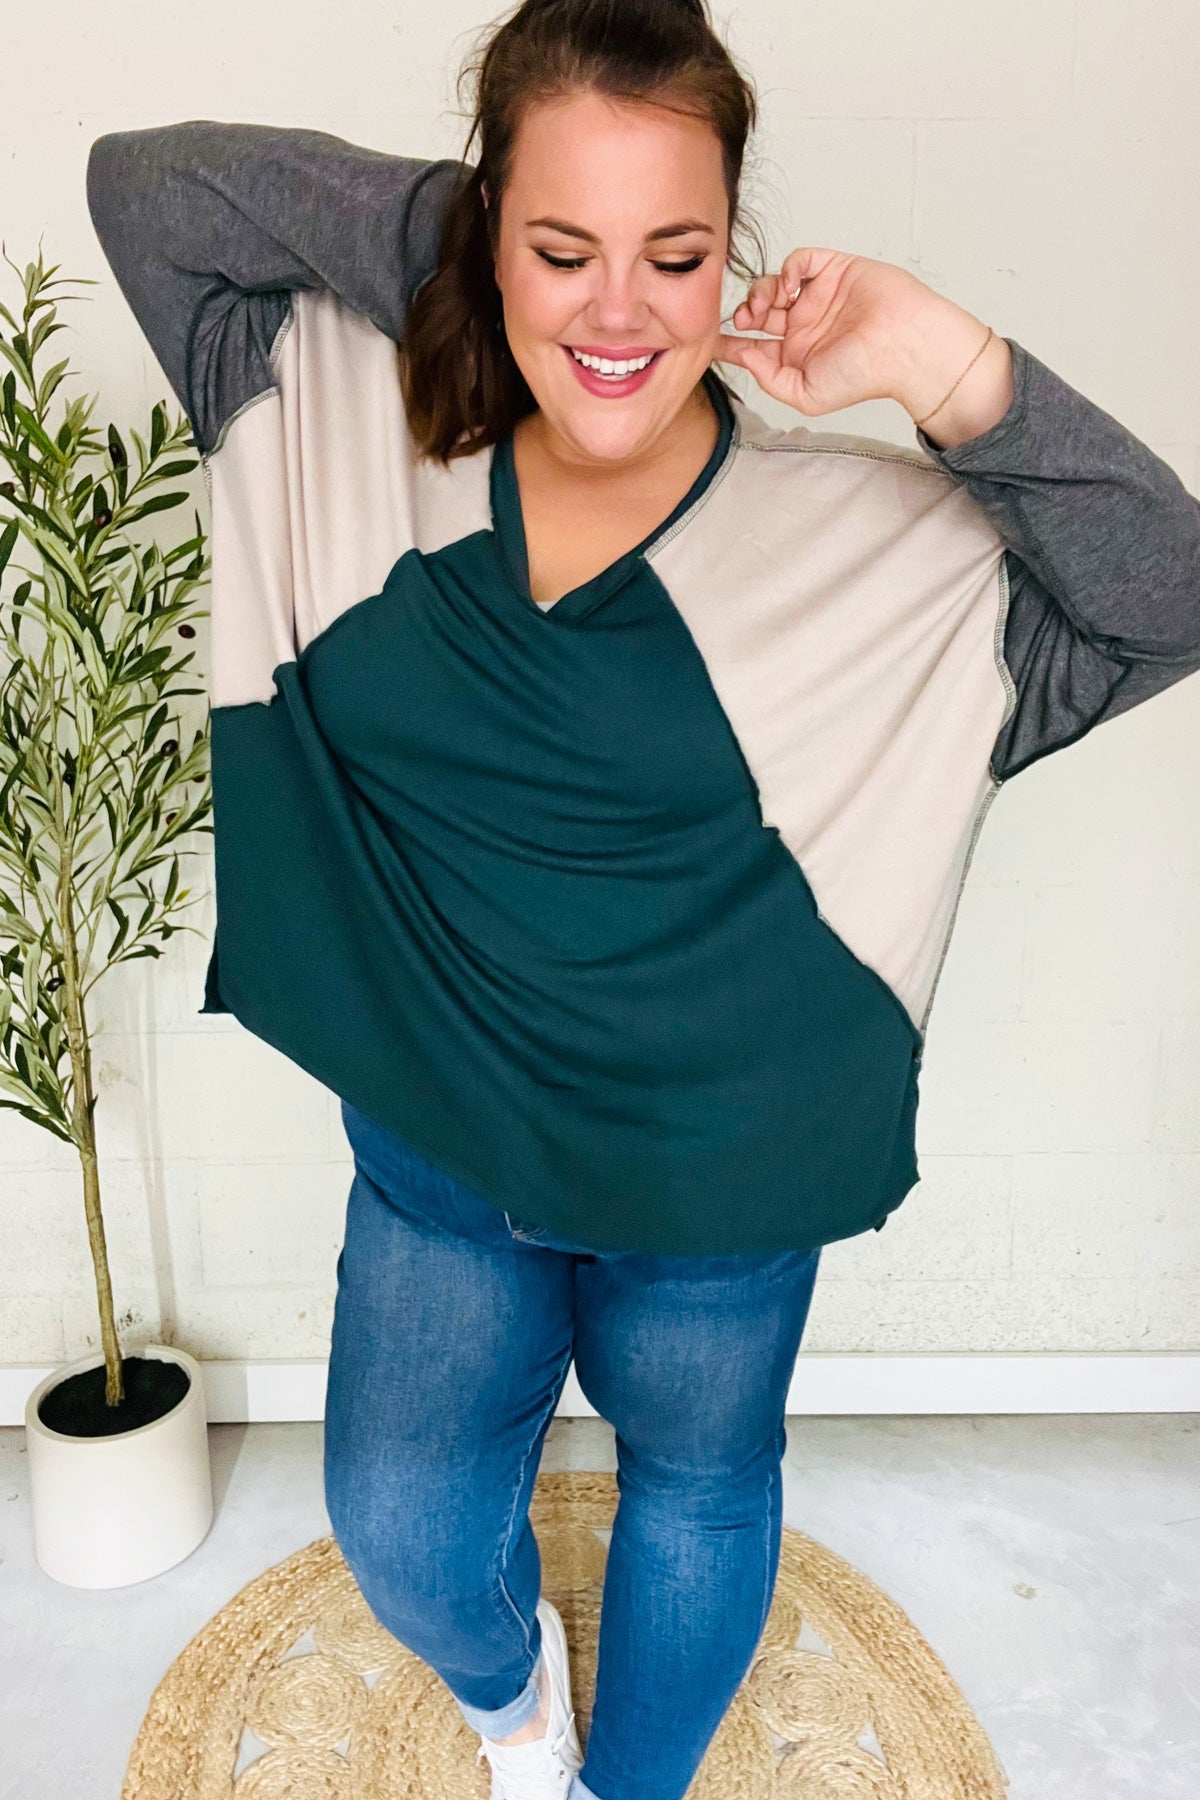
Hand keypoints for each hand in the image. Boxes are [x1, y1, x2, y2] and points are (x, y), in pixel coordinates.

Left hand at [715, 248, 1011, 442]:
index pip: (753, 345)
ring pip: (772, 285)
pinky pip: (798, 260)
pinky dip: (786, 269)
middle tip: (742, 320)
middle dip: (742, 314)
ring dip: (760, 292)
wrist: (903, 346)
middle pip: (758, 312)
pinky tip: (788, 287)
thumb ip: (770, 379)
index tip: (708, 341)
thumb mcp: (806, 393)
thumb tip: (744, 356)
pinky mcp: (832, 269)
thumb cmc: (864, 374)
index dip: (730, 341)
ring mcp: (817, 295)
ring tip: (764, 307)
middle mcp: (804, 325)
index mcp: (797, 355)